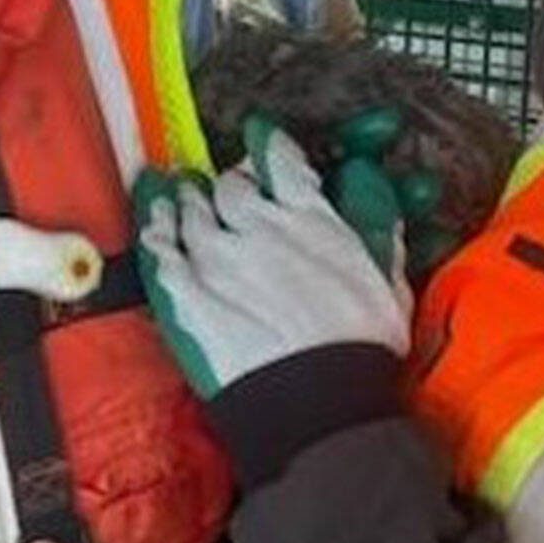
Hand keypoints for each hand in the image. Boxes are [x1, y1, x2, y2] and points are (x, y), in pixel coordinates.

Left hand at [135, 120, 411, 398]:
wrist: (316, 402)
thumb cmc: (358, 349)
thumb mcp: (387, 280)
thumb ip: (374, 225)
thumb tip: (365, 185)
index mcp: (309, 218)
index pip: (280, 161)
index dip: (268, 146)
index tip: (261, 140)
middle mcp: (257, 227)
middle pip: (231, 186)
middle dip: (230, 183)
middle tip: (227, 185)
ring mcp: (215, 258)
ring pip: (191, 211)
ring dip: (187, 201)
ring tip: (181, 195)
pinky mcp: (185, 294)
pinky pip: (162, 250)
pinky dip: (158, 232)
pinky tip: (156, 226)